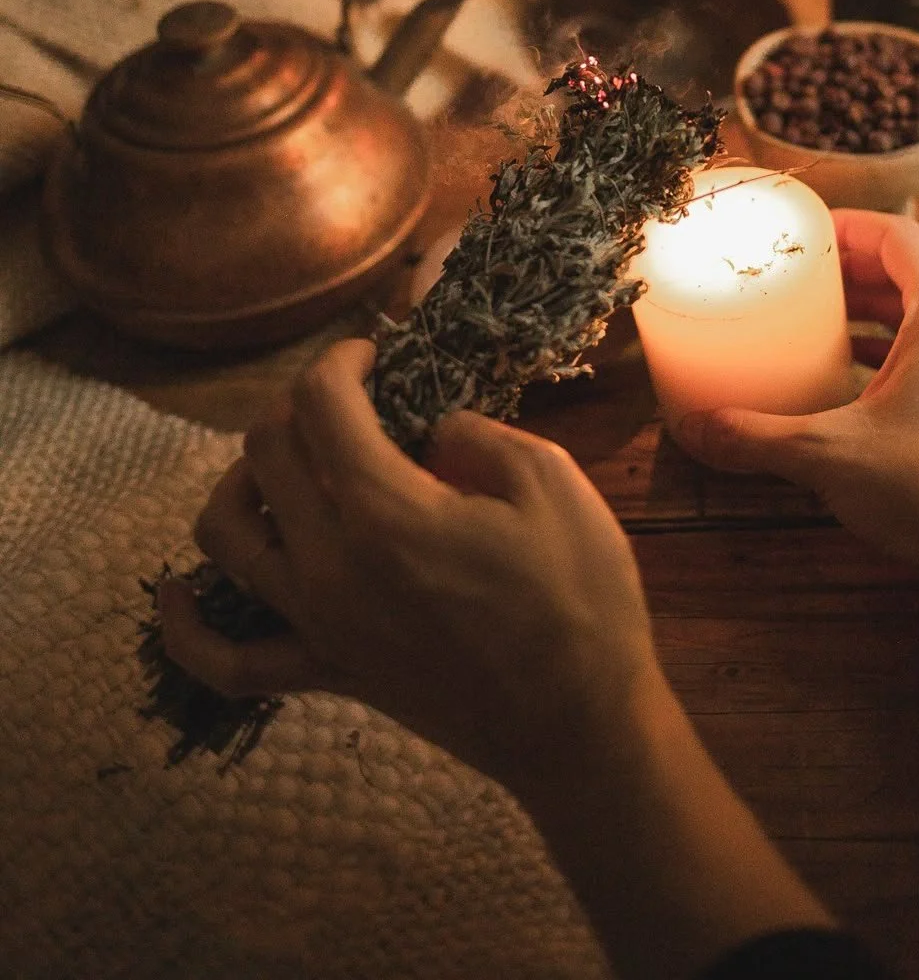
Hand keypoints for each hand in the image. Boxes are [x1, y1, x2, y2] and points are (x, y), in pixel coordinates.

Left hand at [160, 339, 660, 801]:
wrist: (579, 727)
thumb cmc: (580, 600)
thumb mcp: (552, 481)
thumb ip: (477, 435)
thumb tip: (431, 430)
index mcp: (386, 509)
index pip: (320, 403)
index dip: (340, 360)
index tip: (373, 355)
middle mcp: (330, 563)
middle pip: (266, 451)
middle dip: (300, 406)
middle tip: (351, 403)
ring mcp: (318, 623)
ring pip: (224, 533)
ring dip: (242, 480)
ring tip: (286, 467)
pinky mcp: (324, 671)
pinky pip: (226, 659)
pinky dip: (186, 626)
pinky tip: (175, 593)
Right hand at [673, 210, 918, 678]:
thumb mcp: (827, 456)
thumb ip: (755, 437)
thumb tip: (695, 426)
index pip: (896, 236)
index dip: (846, 225)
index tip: (804, 232)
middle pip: (911, 269)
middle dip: (852, 268)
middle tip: (800, 276)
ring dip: (874, 308)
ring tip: (819, 320)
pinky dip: (896, 345)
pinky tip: (853, 375)